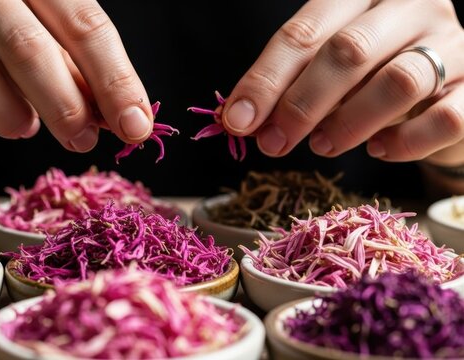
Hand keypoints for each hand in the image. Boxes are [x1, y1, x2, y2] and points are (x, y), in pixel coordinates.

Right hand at [0, 0, 152, 150]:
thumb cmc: (1, 52)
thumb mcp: (52, 54)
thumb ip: (86, 81)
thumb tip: (128, 120)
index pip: (83, 24)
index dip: (115, 80)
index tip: (136, 127)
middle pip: (28, 47)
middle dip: (65, 106)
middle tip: (83, 141)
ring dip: (9, 117)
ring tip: (23, 127)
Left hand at [222, 0, 463, 165]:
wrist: (447, 81)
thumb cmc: (374, 71)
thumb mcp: (330, 66)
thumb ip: (292, 82)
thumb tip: (243, 119)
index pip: (305, 30)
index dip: (267, 78)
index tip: (238, 119)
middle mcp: (410, 8)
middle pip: (349, 51)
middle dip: (301, 103)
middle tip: (273, 143)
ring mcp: (452, 42)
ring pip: (399, 81)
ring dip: (349, 123)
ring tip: (321, 146)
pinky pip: (446, 118)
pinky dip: (406, 142)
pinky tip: (379, 149)